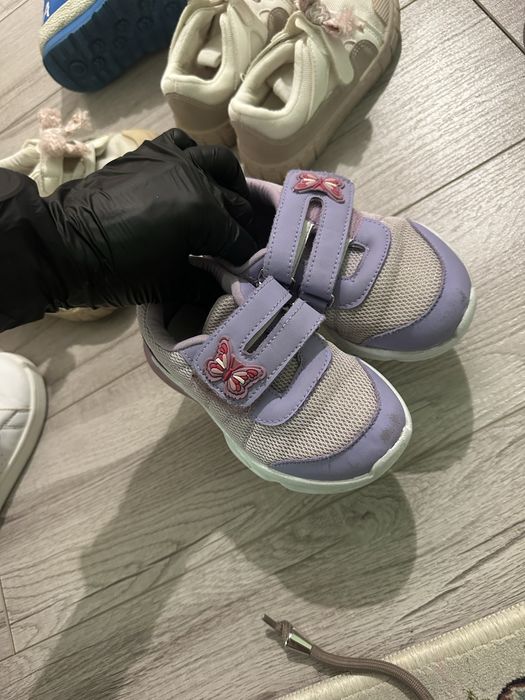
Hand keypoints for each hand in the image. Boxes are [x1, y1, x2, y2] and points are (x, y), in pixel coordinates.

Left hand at [43, 129, 256, 307]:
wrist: (65, 246)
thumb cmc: (119, 271)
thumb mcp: (170, 285)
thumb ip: (206, 283)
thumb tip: (229, 286)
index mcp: (204, 214)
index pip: (239, 240)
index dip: (246, 259)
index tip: (248, 271)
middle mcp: (196, 179)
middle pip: (234, 202)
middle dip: (241, 226)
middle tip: (238, 246)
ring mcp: (173, 159)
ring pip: (218, 161)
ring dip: (228, 182)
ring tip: (226, 200)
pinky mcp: (150, 152)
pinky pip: (183, 144)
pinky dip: (193, 157)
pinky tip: (189, 176)